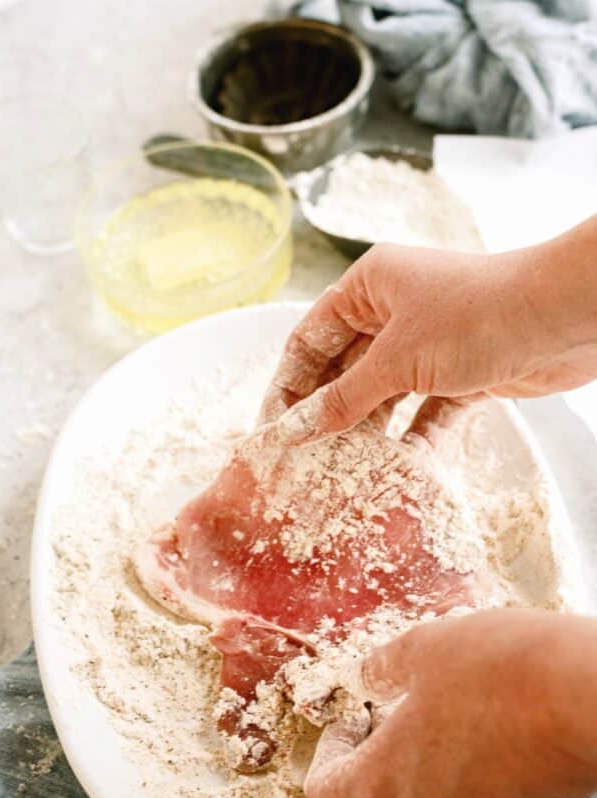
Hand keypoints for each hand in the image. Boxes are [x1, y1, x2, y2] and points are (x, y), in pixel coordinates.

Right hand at [261, 217, 596, 441]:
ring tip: (341, 473)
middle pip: (344, 370)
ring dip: (366, 432)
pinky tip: (400, 471)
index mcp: (370, 287)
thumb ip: (343, 399)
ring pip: (384, 395)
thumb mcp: (396, 360)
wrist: (565, 319)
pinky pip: (426, 413)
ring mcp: (431, 344)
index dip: (286, 385)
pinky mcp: (463, 374)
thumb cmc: (476, 317)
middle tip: (301, 461)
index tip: (270, 431)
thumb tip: (294, 430)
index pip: (310, 338)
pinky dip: (414, 440)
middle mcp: (397, 310)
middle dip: (325, 414)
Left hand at [304, 608, 596, 797]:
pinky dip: (479, 768)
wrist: (593, 700)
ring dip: (440, 755)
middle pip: (386, 791)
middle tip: (415, 698)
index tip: (352, 722)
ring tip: (467, 703)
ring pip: (438, 795)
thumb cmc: (503, 671)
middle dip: (393, 745)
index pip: (326, 792)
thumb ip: (382, 667)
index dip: (329, 753)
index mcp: (386, 782)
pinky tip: (503, 724)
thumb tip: (369, 677)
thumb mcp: (425, 648)